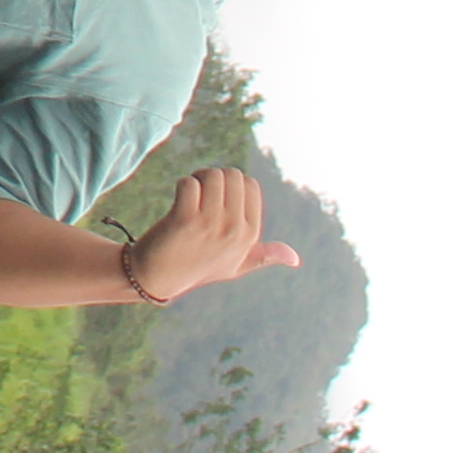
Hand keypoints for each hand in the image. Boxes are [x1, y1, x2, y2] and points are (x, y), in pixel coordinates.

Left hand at [124, 167, 299, 301]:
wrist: (158, 278)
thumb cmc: (198, 268)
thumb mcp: (236, 266)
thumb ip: (265, 256)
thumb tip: (296, 259)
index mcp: (250, 235)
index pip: (250, 184)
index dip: (230, 184)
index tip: (216, 201)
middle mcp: (234, 229)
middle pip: (231, 175)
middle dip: (213, 178)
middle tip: (199, 197)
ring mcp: (210, 224)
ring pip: (211, 174)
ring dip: (196, 179)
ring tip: (189, 198)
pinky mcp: (184, 220)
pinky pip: (188, 183)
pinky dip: (181, 186)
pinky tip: (176, 204)